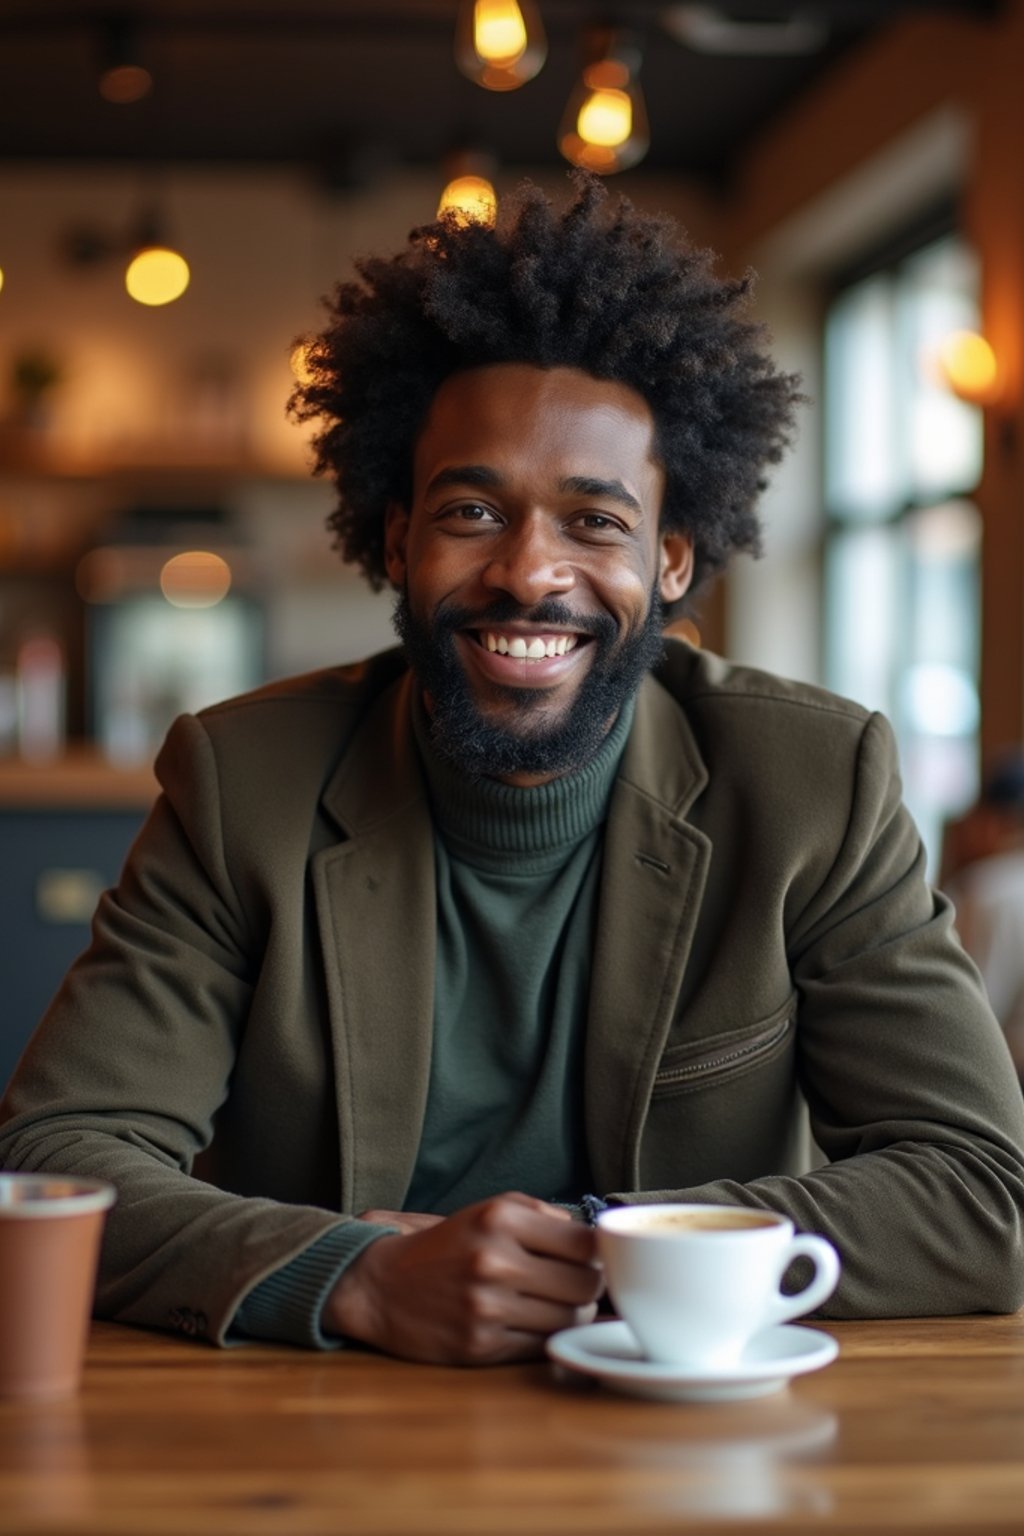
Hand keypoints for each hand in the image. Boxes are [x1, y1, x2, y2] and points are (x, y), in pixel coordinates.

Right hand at [324, 1192, 601, 1364]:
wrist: (382, 1286)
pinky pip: (542, 1346)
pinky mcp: (480, 1346)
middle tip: (576, 1283)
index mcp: (500, 1218)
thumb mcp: (490, 1210)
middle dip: (590, 1286)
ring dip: (572, 1314)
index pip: (585, 1242)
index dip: (599, 1253)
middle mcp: (495, 1260)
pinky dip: (546, 1337)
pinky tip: (532, 1323)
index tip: (594, 1258)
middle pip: (586, 1284)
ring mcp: (487, 1307)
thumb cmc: (447, 1245)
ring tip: (554, 1303)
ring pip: (570, 1319)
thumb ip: (545, 1217)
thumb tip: (600, 1242)